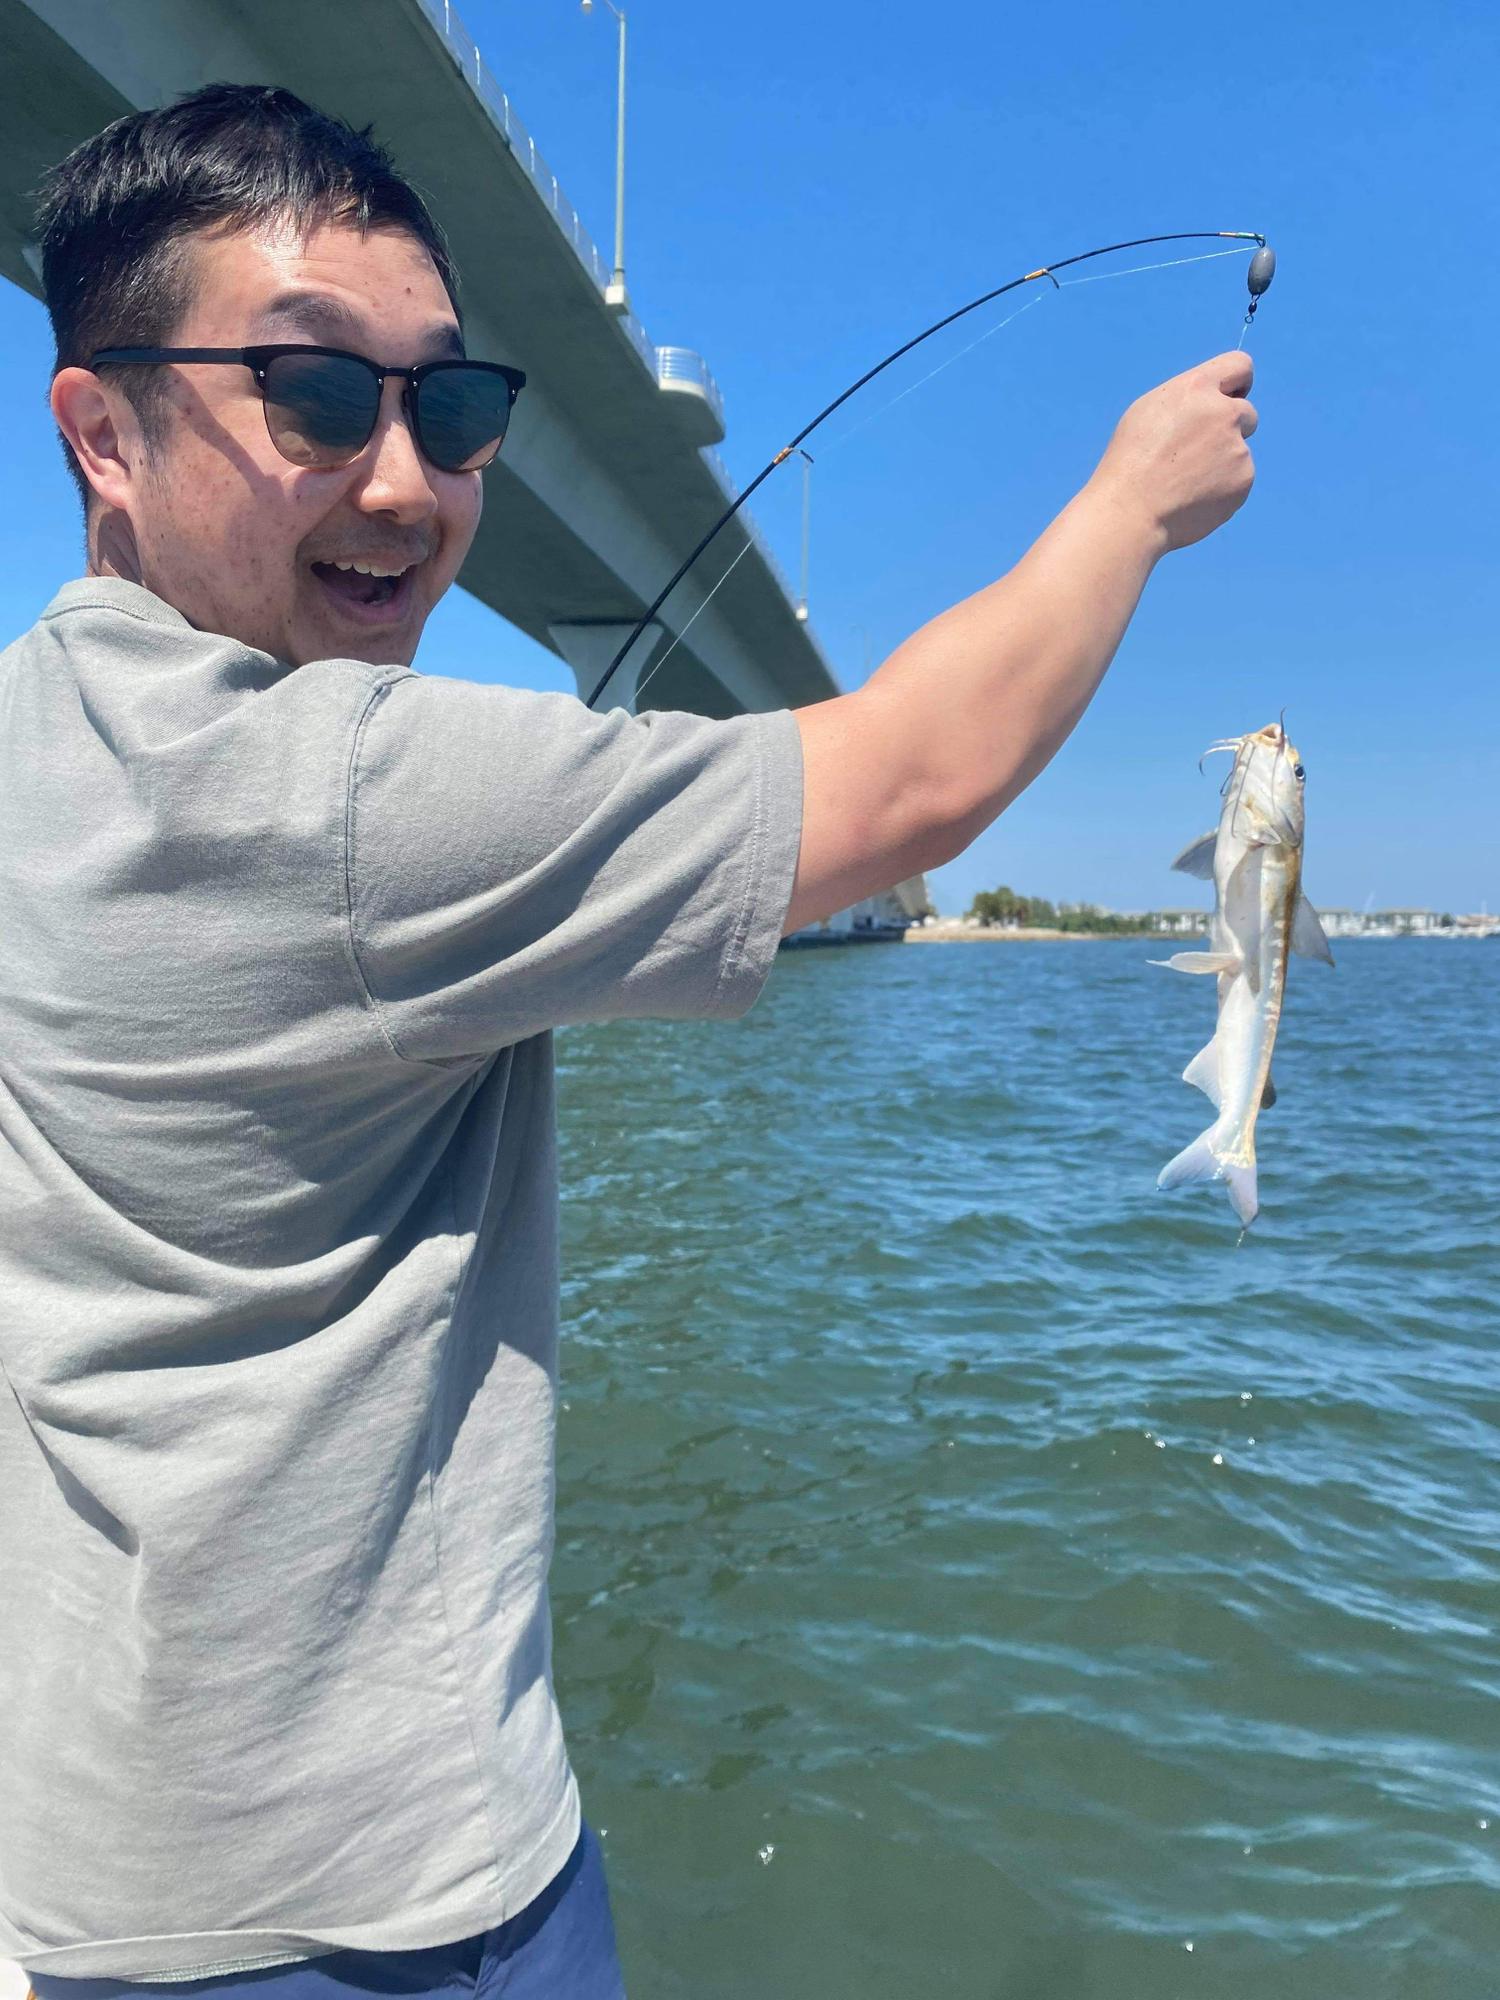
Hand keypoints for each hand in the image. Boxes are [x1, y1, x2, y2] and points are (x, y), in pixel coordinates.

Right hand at [1092, 351, 1257, 554]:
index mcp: (1197, 389)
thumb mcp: (1150, 411)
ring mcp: (1238, 448)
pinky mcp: (1243, 480)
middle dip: (1229, 428)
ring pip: (1239, 451)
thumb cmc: (1130, 462)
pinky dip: (1221, 488)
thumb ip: (1190, 400)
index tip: (1230, 399)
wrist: (1130, 512)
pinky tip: (1192, 497)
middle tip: (1195, 452)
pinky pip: (1238, 480)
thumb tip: (1219, 401)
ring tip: (1184, 481)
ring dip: (1221, 462)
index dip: (1237, 384)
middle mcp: (1224, 413)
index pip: (1240, 365)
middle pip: (1246, 413)